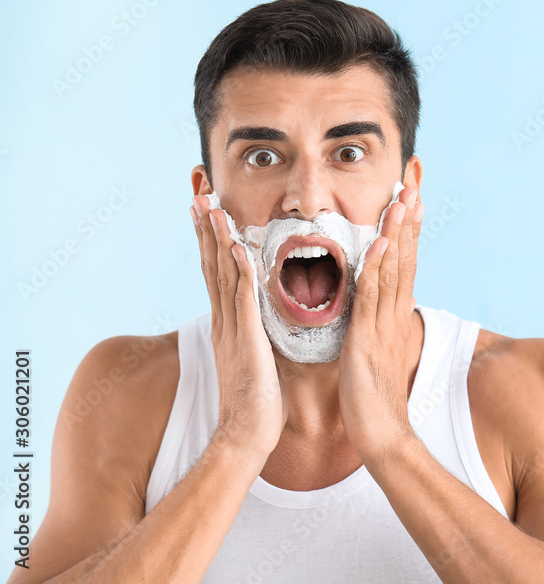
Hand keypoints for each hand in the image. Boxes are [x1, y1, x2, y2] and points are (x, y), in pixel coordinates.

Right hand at [191, 196, 286, 463]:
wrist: (247, 434)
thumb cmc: (256, 401)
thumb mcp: (253, 356)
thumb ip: (253, 333)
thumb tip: (258, 318)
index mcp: (227, 323)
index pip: (216, 272)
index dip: (210, 240)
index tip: (206, 211)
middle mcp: (224, 321)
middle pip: (211, 265)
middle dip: (205, 229)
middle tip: (199, 194)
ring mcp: (232, 330)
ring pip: (223, 275)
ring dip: (217, 240)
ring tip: (211, 207)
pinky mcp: (246, 341)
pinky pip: (243, 300)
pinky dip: (239, 272)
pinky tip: (238, 249)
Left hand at [338, 187, 422, 463]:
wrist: (379, 433)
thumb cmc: (372, 396)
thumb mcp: (374, 349)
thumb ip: (375, 323)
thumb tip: (372, 303)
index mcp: (393, 314)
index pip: (404, 261)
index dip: (407, 227)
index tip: (410, 194)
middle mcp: (394, 314)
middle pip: (405, 256)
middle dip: (408, 217)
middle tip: (413, 181)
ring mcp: (383, 325)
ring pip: (393, 270)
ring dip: (396, 233)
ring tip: (401, 199)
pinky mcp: (368, 338)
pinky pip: (372, 298)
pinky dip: (376, 269)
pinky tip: (378, 244)